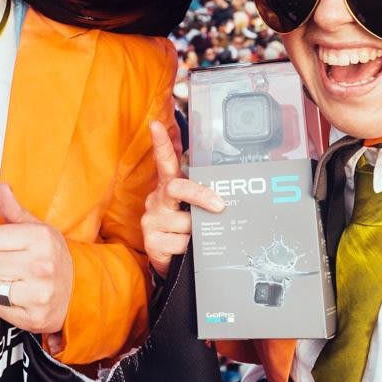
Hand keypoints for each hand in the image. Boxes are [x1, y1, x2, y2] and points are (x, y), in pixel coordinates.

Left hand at [0, 184, 73, 338]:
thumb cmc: (54, 258)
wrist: (81, 292)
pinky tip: (22, 299)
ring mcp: (38, 293)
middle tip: (16, 267)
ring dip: (0, 286)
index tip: (11, 247)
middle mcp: (41, 265)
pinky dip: (6, 306)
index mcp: (41, 238)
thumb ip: (16, 211)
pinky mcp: (33, 318)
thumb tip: (1, 188)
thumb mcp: (40, 230)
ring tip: (19, 283)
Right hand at [139, 120, 225, 275]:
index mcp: (167, 186)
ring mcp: (151, 219)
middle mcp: (157, 199)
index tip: (156, 124)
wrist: (167, 258)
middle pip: (177, 188)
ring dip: (198, 230)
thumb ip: (202, 190)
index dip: (161, 142)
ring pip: (186, 222)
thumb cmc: (182, 225)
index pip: (164, 160)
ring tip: (195, 235)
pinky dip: (189, 246)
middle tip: (220, 205)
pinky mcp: (151, 241)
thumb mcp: (190, 205)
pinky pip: (181, 242)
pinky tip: (184, 247)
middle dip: (201, 195)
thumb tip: (229, 181)